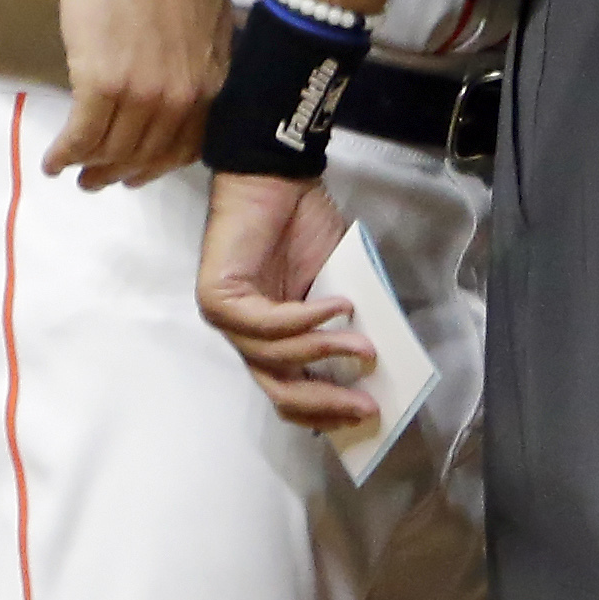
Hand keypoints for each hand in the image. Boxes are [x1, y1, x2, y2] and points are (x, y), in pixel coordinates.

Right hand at [45, 0, 232, 185]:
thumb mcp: (205, 6)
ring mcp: (146, 91)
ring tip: (68, 169)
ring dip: (87, 166)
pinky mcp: (103, 83)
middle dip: (118, 173)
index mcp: (213, 78)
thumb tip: (192, 66)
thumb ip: (204, 48)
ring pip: (114, 148)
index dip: (155, 165)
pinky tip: (53, 159)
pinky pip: (84, 135)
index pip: (187, 144)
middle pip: (148, 154)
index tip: (133, 171)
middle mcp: (185, 94)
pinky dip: (66, 153)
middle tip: (95, 181)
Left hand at [198, 169, 377, 431]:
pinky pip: (266, 325)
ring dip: (326, 355)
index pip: (290, 393)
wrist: (276, 180)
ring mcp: (228, 318)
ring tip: (365, 347)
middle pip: (279, 390)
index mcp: (273, 337)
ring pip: (274, 360)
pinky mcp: (219, 297)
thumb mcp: (340, 287)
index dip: (326, 413)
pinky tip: (339, 308)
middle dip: (326, 404)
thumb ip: (349, 326)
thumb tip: (379, 368)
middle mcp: (245, 335)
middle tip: (368, 407)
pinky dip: (306, 321)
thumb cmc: (304, 228)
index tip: (367, 419)